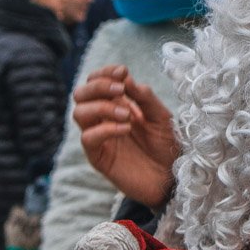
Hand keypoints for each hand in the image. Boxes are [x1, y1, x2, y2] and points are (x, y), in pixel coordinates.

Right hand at [73, 65, 178, 208]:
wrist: (171, 177)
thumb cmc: (165, 145)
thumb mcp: (161, 116)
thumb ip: (145, 97)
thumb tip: (126, 79)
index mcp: (116, 103)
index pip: (96, 81)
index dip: (105, 73)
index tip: (122, 72)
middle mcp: (103, 118)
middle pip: (81, 94)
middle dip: (98, 86)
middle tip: (120, 90)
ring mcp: (99, 137)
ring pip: (79, 113)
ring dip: (101, 107)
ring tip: (127, 115)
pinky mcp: (98, 157)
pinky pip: (88, 138)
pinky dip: (105, 129)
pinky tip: (125, 129)